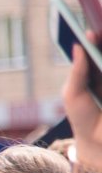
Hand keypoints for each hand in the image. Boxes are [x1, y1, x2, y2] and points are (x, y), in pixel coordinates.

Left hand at [64, 35, 101, 161]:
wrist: (96, 142)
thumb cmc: (82, 116)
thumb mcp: (73, 93)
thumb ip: (78, 70)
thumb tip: (78, 46)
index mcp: (98, 70)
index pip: (99, 48)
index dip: (96, 38)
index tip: (90, 31)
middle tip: (97, 32)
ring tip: (99, 41)